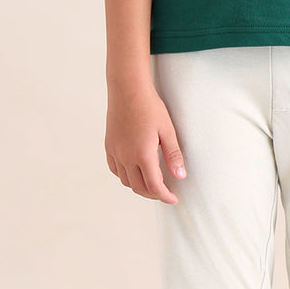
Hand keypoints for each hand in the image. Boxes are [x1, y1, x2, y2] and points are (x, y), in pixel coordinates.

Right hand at [105, 80, 185, 203]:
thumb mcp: (167, 131)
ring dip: (139, 186)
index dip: (165, 196)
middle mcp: (126, 157)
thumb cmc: (150, 107)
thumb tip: (180, 176)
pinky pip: (115, 170)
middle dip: (153, 194)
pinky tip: (135, 172)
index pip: (154, 186)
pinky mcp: (109, 146)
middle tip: (165, 193)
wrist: (127, 89)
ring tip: (152, 184)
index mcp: (142, 154)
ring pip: (126, 181)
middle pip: (139, 187)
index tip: (173, 199)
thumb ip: (173, 155)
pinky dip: (126, 176)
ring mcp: (115, 152)